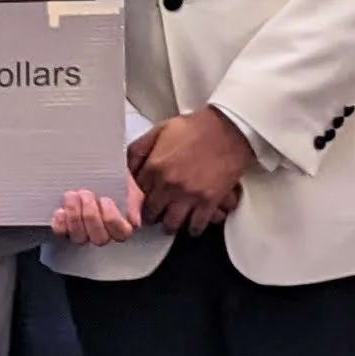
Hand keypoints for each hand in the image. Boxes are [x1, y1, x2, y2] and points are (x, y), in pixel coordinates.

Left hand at [51, 184, 141, 245]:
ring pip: (80, 238)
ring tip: (71, 196)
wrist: (93, 169)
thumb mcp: (128, 185)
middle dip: (91, 216)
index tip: (106, 199)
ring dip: (75, 217)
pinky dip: (60, 223)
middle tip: (85, 194)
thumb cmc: (113, 179)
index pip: (121, 233)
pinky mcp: (66, 228)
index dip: (112, 219)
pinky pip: (62, 233)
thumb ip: (133, 200)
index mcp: (121, 225)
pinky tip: (60, 210)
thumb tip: (134, 220)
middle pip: (99, 238)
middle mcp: (102, 233)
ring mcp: (83, 232)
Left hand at [129, 109, 253, 233]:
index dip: (136, 200)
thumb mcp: (159, 131)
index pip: (135, 195)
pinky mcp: (209, 201)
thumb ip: (139, 149)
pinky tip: (191, 225)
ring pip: (171, 223)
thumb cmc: (196, 127)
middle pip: (151, 212)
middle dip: (150, 215)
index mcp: (154, 167)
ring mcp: (189, 195)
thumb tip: (125, 166)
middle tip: (154, 215)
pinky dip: (193, 228)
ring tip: (171, 223)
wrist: (229, 128)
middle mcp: (168, 184)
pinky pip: (196, 225)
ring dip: (170, 225)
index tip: (139, 203)